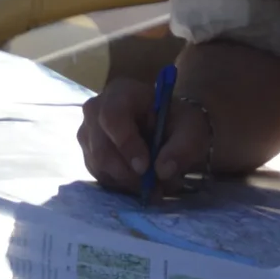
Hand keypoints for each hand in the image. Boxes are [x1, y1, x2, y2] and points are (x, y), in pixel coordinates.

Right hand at [79, 77, 210, 192]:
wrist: (167, 127)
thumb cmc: (177, 122)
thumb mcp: (191, 129)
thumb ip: (182, 147)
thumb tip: (162, 171)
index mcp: (122, 92)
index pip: (112, 116)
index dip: (126, 144)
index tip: (145, 167)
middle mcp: (96, 110)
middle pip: (101, 148)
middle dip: (128, 172)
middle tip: (153, 185)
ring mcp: (88, 132)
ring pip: (98, 165)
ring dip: (126, 181)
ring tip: (152, 184)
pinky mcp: (88, 153)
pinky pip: (98, 175)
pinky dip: (120, 184)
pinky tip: (139, 181)